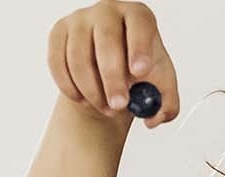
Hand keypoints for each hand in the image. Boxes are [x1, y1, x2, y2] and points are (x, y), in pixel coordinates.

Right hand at [45, 1, 179, 126]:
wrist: (106, 74)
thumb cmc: (136, 74)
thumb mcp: (159, 88)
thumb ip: (166, 106)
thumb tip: (154, 116)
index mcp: (137, 16)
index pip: (139, 23)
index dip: (139, 46)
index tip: (140, 72)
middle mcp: (107, 11)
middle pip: (107, 38)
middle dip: (113, 76)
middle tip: (120, 104)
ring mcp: (79, 20)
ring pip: (79, 57)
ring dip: (92, 90)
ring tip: (106, 108)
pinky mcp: (58, 33)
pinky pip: (59, 64)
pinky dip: (71, 88)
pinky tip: (85, 100)